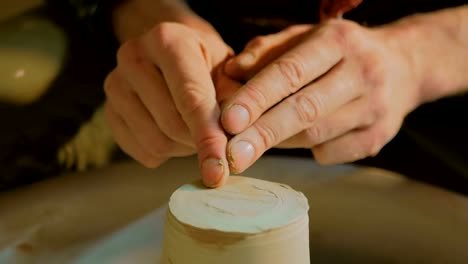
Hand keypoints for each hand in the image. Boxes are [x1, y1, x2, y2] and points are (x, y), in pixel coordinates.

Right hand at [104, 22, 239, 186]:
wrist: (172, 53)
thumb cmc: (207, 62)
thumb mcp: (229, 69)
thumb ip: (235, 99)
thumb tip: (233, 137)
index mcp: (168, 40)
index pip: (190, 99)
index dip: (208, 137)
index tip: (220, 170)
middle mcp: (133, 57)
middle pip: (172, 124)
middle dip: (200, 141)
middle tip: (219, 138)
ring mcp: (115, 85)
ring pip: (156, 143)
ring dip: (184, 148)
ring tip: (195, 130)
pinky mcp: (109, 111)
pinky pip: (143, 152)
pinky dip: (166, 154)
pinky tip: (175, 133)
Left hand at [222, 19, 422, 172]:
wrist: (402, 66)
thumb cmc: (339, 52)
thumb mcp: (305, 37)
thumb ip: (266, 51)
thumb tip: (231, 72)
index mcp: (338, 41)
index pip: (291, 71)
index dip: (257, 97)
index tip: (228, 120)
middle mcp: (362, 72)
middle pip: (305, 110)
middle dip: (263, 134)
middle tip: (232, 155)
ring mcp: (375, 107)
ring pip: (316, 135)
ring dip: (279, 143)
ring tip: (252, 145)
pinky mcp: (379, 136)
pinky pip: (330, 153)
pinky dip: (307, 150)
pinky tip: (301, 138)